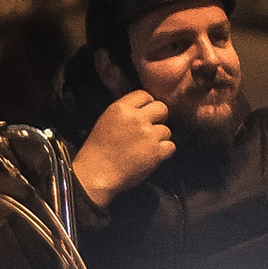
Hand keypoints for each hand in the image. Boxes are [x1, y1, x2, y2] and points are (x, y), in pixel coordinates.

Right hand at [72, 89, 173, 204]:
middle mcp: (137, 118)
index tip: (145, 114)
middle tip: (151, 129)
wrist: (96, 174)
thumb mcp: (106, 120)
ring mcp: (148, 135)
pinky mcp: (156, 152)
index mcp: (121, 108)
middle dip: (159, 118)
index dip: (147, 105)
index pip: (145, 95)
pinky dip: (164, 152)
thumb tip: (144, 108)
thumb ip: (126, 111)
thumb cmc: (98, 150)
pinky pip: (171, 146)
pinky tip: (152, 156)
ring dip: (160, 138)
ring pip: (167, 130)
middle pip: (162, 108)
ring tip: (146, 147)